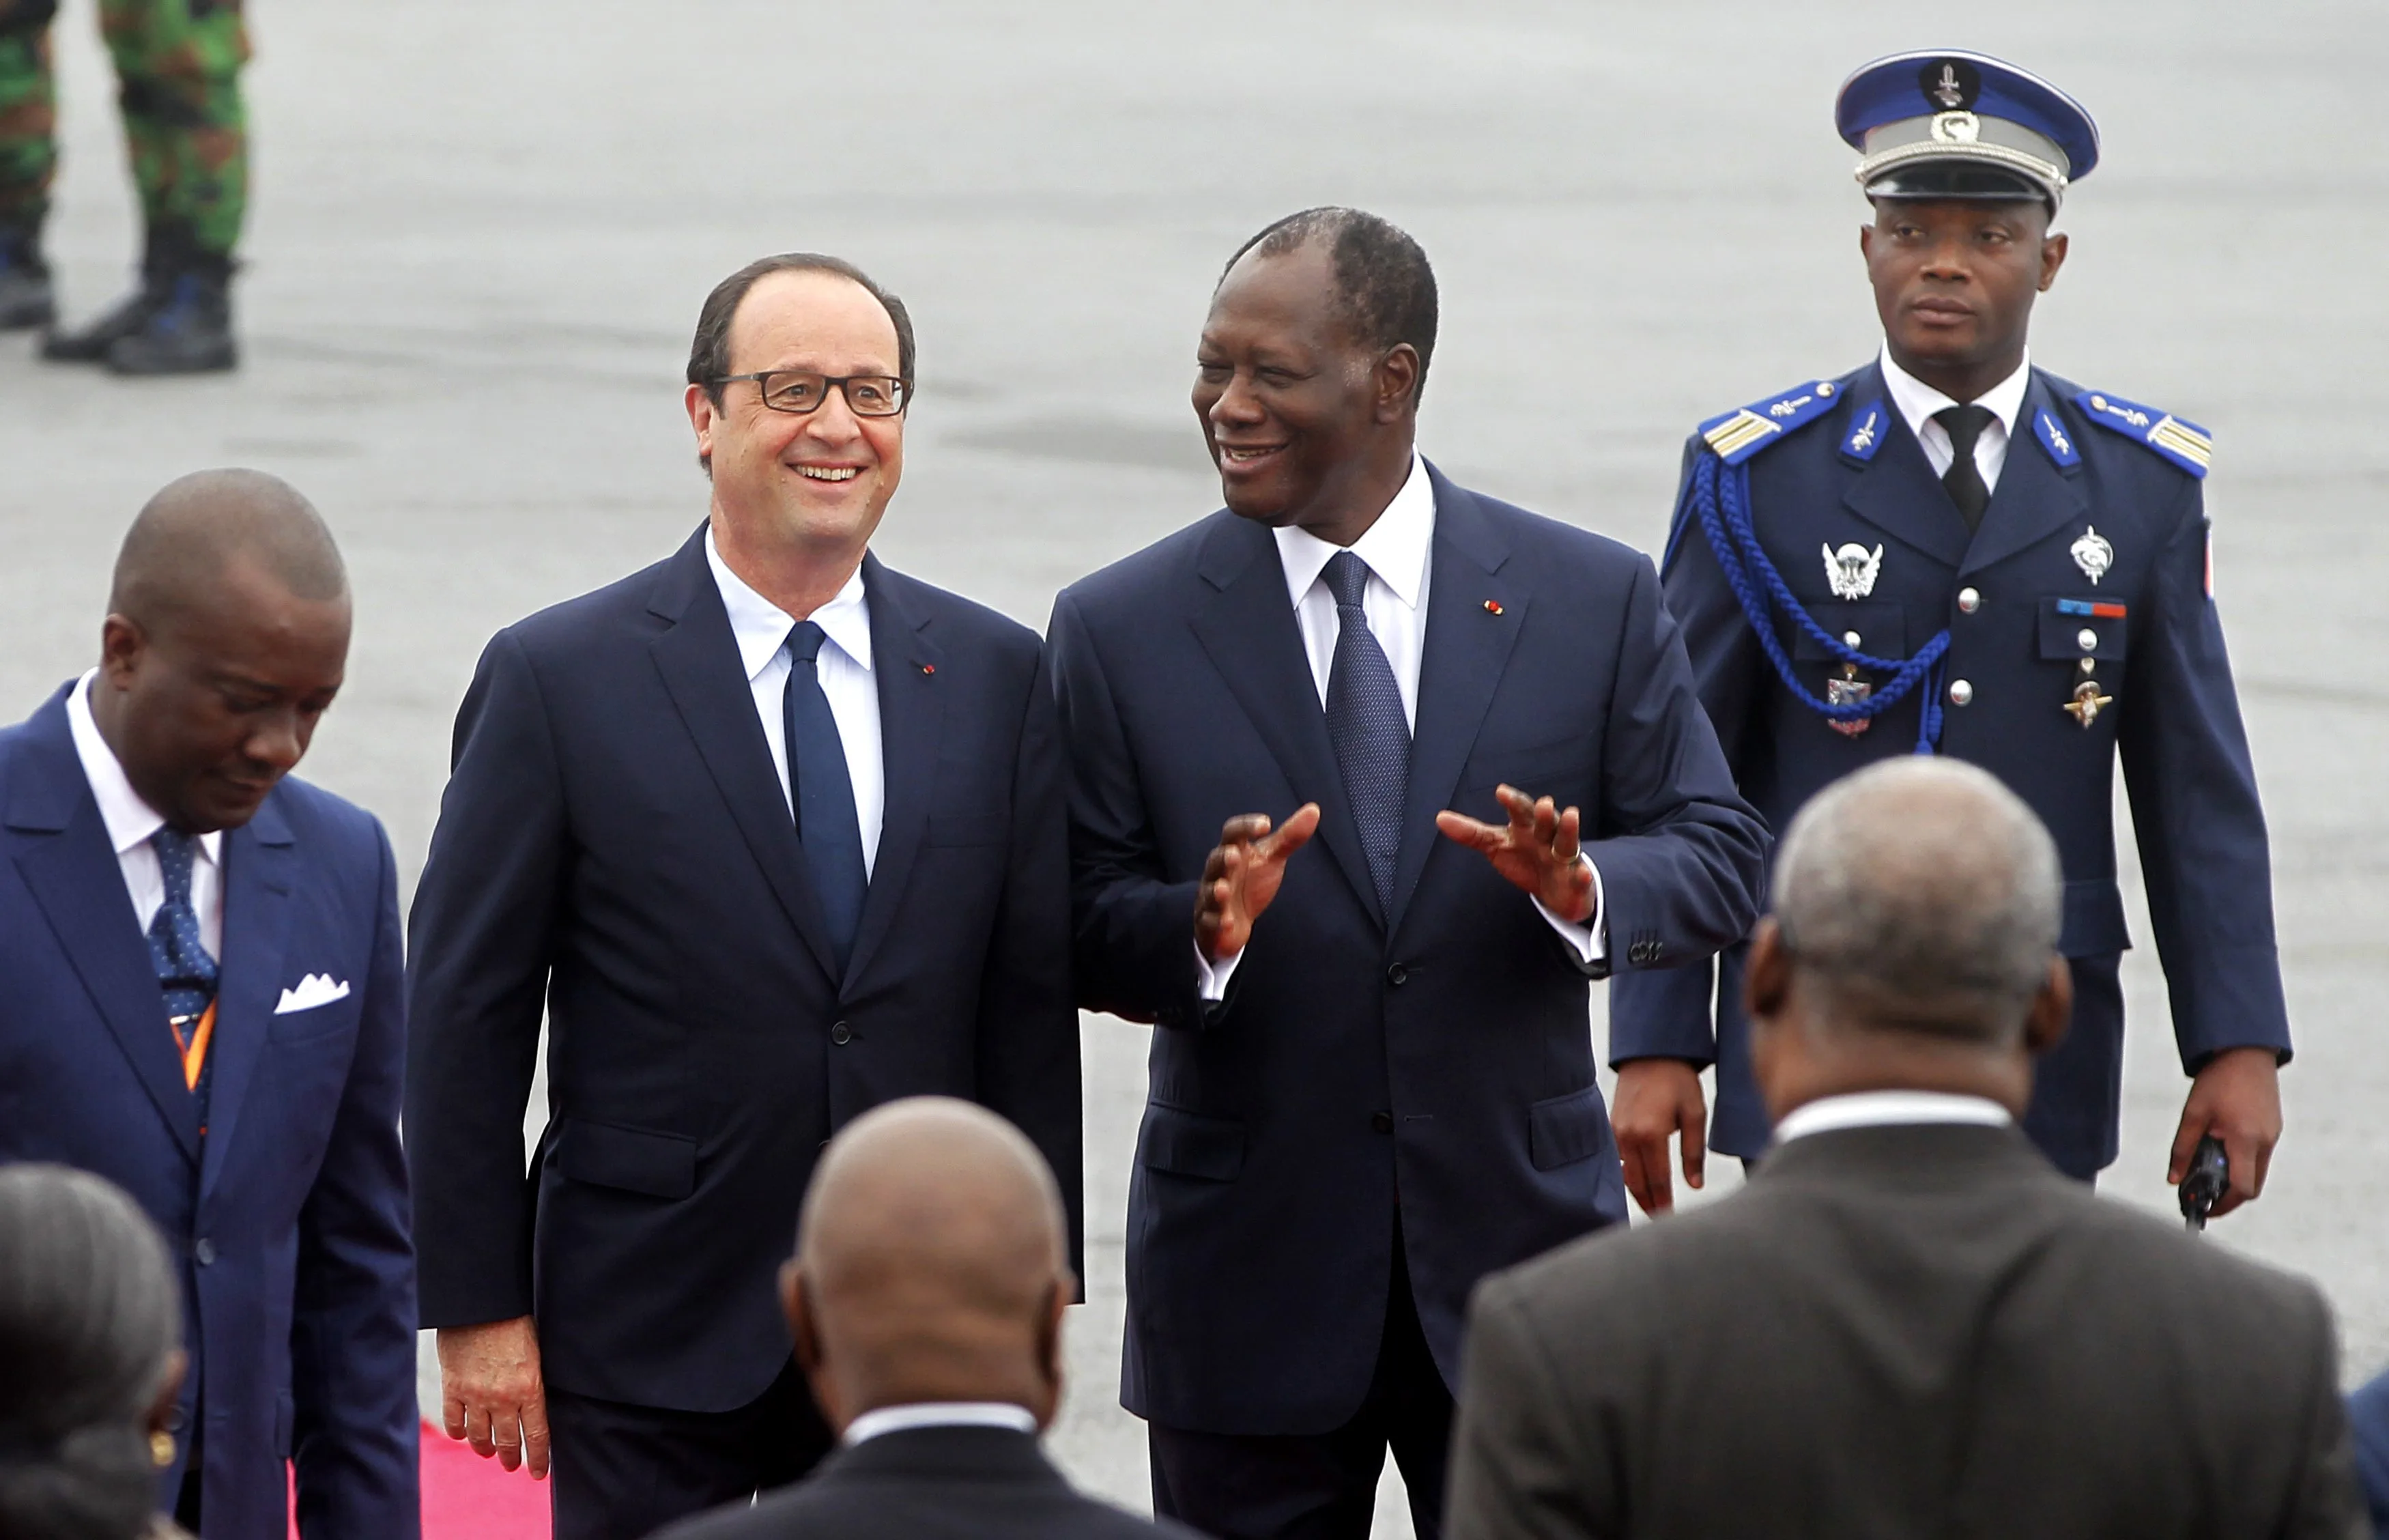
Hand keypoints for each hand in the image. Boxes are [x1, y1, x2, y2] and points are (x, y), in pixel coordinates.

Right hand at [438, 1316, 549, 1477]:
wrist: (481, 1303)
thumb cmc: (515, 1320)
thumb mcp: (537, 1351)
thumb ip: (534, 1380)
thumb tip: (535, 1402)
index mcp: (530, 1388)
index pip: (538, 1435)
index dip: (539, 1458)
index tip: (540, 1473)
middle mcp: (503, 1398)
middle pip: (508, 1441)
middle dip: (511, 1458)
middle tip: (511, 1466)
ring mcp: (475, 1396)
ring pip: (479, 1436)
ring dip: (485, 1448)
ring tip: (488, 1452)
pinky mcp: (452, 1388)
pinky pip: (454, 1421)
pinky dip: (458, 1432)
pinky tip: (462, 1435)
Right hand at [1194, 805, 1319, 961]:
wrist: (1234, 921)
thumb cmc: (1251, 883)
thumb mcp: (1271, 859)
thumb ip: (1289, 837)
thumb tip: (1314, 809)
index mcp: (1234, 851)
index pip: (1233, 833)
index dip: (1246, 826)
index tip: (1266, 824)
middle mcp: (1219, 872)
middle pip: (1215, 861)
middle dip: (1223, 858)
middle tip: (1234, 856)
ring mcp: (1211, 897)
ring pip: (1209, 891)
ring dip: (1215, 891)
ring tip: (1223, 890)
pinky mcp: (1210, 922)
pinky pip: (1210, 921)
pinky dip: (1217, 921)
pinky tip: (1228, 922)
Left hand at [1435, 785, 1595, 923]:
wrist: (1556, 890)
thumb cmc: (1526, 858)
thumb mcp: (1497, 846)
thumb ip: (1471, 833)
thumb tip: (1440, 818)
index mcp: (1528, 828)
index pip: (1520, 811)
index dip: (1512, 802)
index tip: (1501, 791)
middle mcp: (1548, 838)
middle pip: (1547, 823)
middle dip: (1545, 814)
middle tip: (1544, 802)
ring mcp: (1564, 858)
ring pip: (1567, 843)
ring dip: (1569, 830)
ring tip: (1571, 814)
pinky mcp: (1576, 880)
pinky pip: (1581, 878)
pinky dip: (1582, 876)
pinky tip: (1582, 874)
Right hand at [1612, 1058, 1706, 1215]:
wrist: (1651, 1052)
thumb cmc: (1678, 1080)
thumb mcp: (1695, 1113)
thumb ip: (1694, 1152)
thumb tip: (1695, 1185)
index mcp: (1651, 1134)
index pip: (1658, 1179)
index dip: (1665, 1202)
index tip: (1672, 1219)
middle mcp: (1628, 1136)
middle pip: (1637, 1182)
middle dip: (1650, 1204)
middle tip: (1661, 1220)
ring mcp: (1616, 1131)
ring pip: (1624, 1173)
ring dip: (1637, 1192)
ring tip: (1651, 1207)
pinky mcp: (1611, 1125)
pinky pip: (1617, 1158)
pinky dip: (1627, 1174)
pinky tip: (1638, 1183)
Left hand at [2168, 1046, 2281, 1218]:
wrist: (2246, 1051)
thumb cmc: (2218, 1080)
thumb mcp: (2193, 1113)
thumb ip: (2182, 1149)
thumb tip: (2174, 1180)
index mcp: (2245, 1139)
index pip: (2242, 1189)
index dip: (2223, 1204)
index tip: (2204, 1208)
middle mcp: (2265, 1141)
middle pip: (2252, 1186)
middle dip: (2228, 1195)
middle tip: (2202, 1194)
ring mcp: (2273, 1136)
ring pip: (2256, 1172)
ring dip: (2234, 1177)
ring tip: (2206, 1169)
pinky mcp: (2273, 1128)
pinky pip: (2259, 1156)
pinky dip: (2241, 1162)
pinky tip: (2219, 1149)